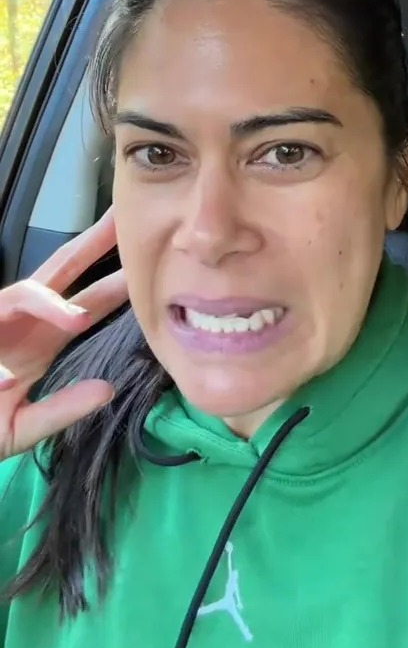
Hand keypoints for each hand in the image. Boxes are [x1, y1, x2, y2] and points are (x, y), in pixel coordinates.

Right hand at [0, 208, 127, 458]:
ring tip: (77, 321)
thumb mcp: (22, 426)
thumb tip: (106, 391)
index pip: (87, 303)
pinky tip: (5, 382)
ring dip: (50, 304)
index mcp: (41, 340)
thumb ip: (60, 410)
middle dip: (91, 245)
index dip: (118, 283)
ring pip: (21, 295)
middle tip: (123, 220)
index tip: (151, 263)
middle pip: (60, 273)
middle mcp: (21, 323)